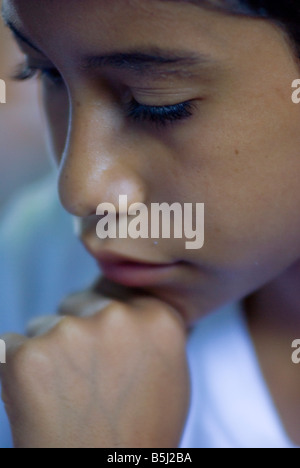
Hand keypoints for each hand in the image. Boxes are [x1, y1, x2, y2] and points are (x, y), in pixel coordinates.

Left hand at [0, 280, 189, 447]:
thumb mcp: (170, 376)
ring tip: (64, 398)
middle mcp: (117, 316)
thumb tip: (130, 309)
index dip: (105, 326)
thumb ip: (150, 333)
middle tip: (84, 381)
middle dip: (76, 332)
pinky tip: (37, 402)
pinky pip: (9, 346)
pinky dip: (16, 369)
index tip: (106, 356)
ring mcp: (70, 333)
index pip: (115, 298)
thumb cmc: (137, 435)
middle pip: (78, 303)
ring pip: (43, 325)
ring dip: (47, 352)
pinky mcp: (28, 355)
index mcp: (157, 318)